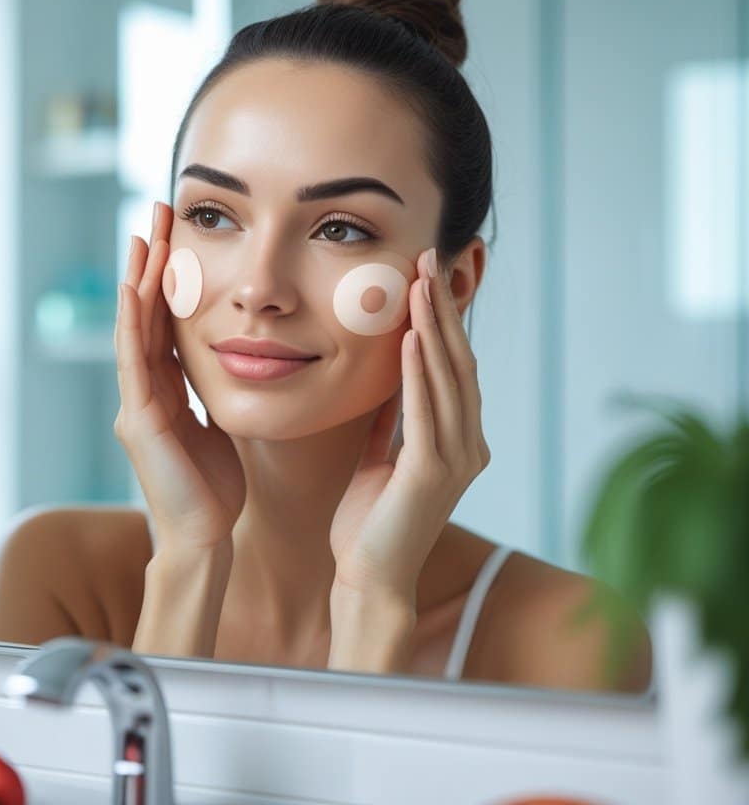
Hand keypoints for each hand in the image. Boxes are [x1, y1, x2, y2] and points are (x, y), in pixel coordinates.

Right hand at [114, 203, 244, 553]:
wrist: (203, 539)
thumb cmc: (215, 491)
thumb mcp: (215, 427)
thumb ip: (209, 394)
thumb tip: (229, 362)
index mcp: (162, 392)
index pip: (162, 321)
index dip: (166, 276)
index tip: (176, 232)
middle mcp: (142, 392)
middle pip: (143, 315)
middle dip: (148, 263)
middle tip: (156, 211)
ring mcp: (135, 406)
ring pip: (133, 331)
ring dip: (137, 281)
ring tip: (143, 235)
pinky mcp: (139, 424)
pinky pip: (135, 365)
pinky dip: (135, 326)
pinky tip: (138, 291)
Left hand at [329, 248, 490, 599]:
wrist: (368, 579)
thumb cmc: (369, 524)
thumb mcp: (381, 458)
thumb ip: (393, 421)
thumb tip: (389, 378)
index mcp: (459, 442)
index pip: (453, 368)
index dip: (443, 320)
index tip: (425, 275)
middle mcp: (468, 446)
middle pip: (459, 362)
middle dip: (443, 308)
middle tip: (429, 257)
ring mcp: (456, 460)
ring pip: (448, 379)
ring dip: (433, 326)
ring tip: (420, 281)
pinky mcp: (431, 474)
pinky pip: (425, 411)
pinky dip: (418, 371)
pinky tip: (409, 336)